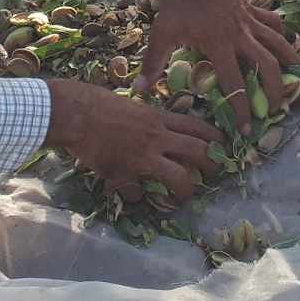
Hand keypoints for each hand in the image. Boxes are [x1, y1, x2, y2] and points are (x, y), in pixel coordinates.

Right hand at [43, 78, 220, 201]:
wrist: (75, 113)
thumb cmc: (98, 103)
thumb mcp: (132, 106)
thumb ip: (147, 120)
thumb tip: (157, 128)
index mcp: (158, 117)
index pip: (196, 126)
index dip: (215, 137)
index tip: (224, 144)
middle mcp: (156, 137)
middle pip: (198, 150)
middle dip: (213, 163)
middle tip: (217, 172)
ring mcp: (142, 156)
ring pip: (179, 176)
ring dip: (186, 189)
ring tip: (186, 195)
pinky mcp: (124, 173)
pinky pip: (137, 192)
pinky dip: (137, 197)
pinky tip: (135, 198)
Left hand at [143, 0, 298, 133]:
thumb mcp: (162, 32)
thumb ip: (153, 62)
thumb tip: (137, 91)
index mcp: (219, 45)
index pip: (235, 84)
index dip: (241, 109)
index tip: (245, 130)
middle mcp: (240, 35)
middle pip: (266, 66)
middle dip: (274, 90)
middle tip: (275, 108)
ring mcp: (250, 21)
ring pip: (277, 43)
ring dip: (286, 61)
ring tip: (292, 78)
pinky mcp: (253, 8)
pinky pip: (272, 23)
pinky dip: (282, 33)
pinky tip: (286, 42)